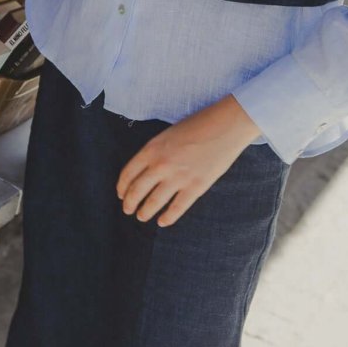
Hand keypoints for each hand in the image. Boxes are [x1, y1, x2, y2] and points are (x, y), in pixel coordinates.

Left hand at [116, 94, 261, 227]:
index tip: (122, 195)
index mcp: (152, 149)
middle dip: (129, 204)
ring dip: (145, 212)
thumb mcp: (168, 134)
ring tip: (142, 216)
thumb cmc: (198, 124)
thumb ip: (156, 152)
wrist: (225, 125)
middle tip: (128, 210)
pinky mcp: (195, 187)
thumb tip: (146, 172)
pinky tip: (162, 221)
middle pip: (137, 191)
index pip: (128, 174)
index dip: (122, 188)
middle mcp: (161, 165)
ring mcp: (178, 178)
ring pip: (153, 203)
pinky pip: (176, 209)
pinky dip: (167, 218)